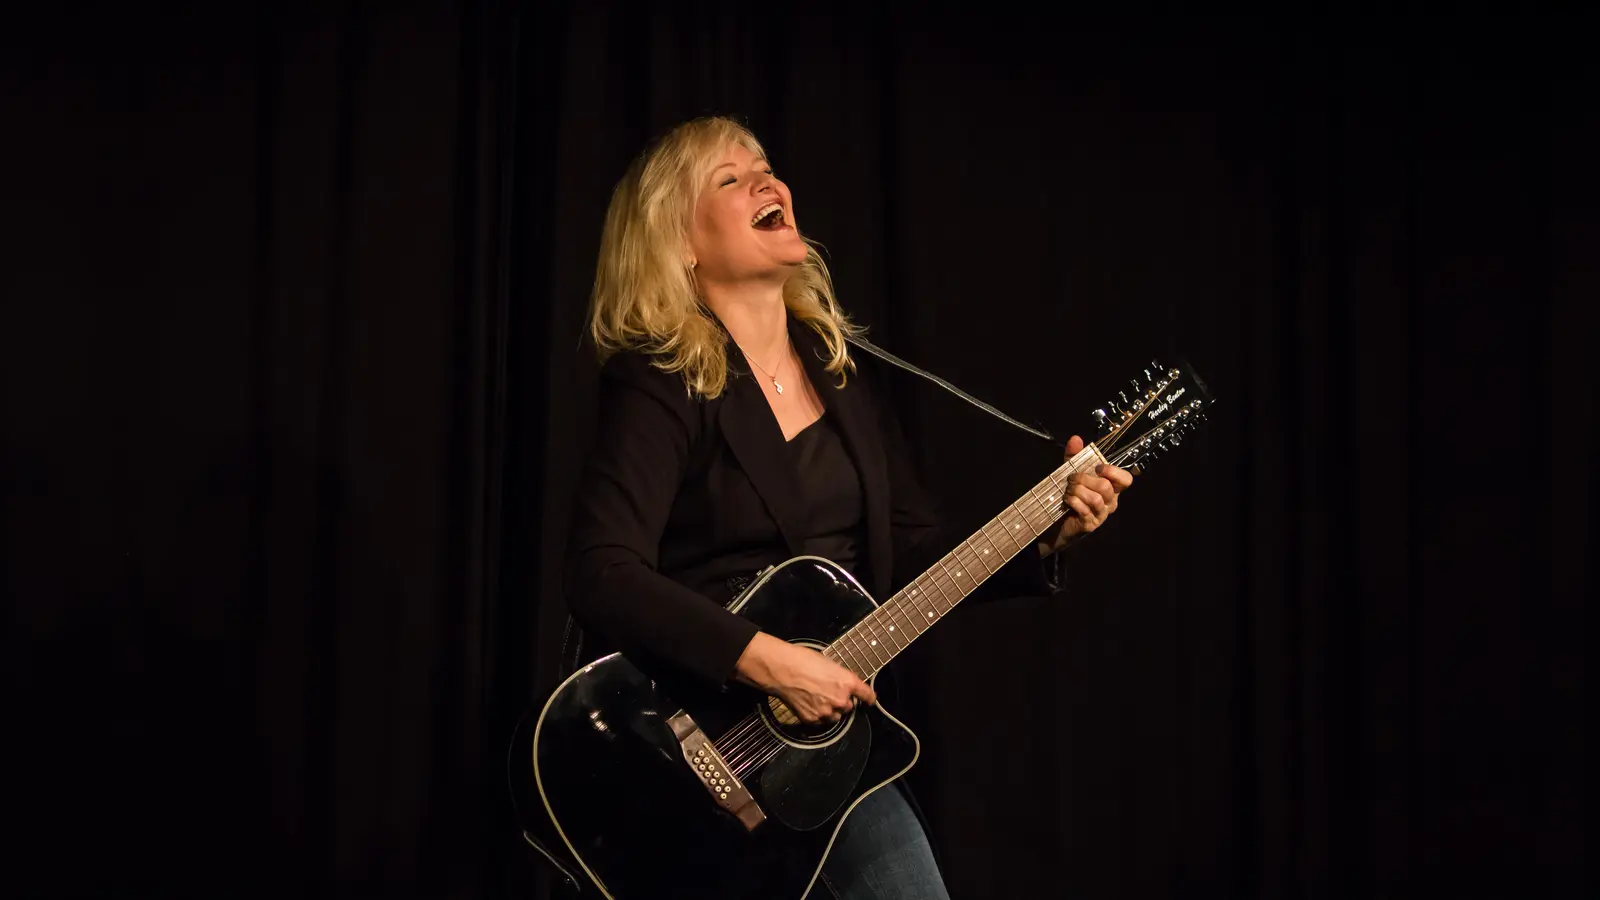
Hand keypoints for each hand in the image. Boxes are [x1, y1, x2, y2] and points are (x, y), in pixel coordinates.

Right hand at [733, 632, 875, 723]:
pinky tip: (808, 703)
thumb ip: (840, 677)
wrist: (781, 670)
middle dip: (842, 701)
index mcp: (848, 683)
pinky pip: (820, 721)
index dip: (869, 698)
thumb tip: (843, 684)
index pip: (867, 695)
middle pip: (849, 707)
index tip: (870, 700)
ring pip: (835, 716)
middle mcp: (840, 700)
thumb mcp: (829, 663)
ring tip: (816, 698)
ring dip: (830, 710)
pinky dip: (816, 715)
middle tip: (828, 692)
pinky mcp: (812, 720)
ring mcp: (826, 712)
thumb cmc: (802, 660)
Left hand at [1039, 434, 1133, 554]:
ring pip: (1096, 498)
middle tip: (1071, 479)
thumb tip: (1076, 438)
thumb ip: (1074, 456)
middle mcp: (1110, 502)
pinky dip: (1073, 501)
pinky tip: (1066, 500)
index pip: (1126, 479)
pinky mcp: (1090, 525)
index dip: (1113, 471)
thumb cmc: (1069, 496)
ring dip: (1077, 491)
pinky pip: (1085, 510)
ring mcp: (1101, 515)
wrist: (1055, 523)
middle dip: (1085, 479)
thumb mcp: (1071, 473)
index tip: (1097, 467)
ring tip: (1068, 490)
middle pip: (1106, 487)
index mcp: (1111, 488)